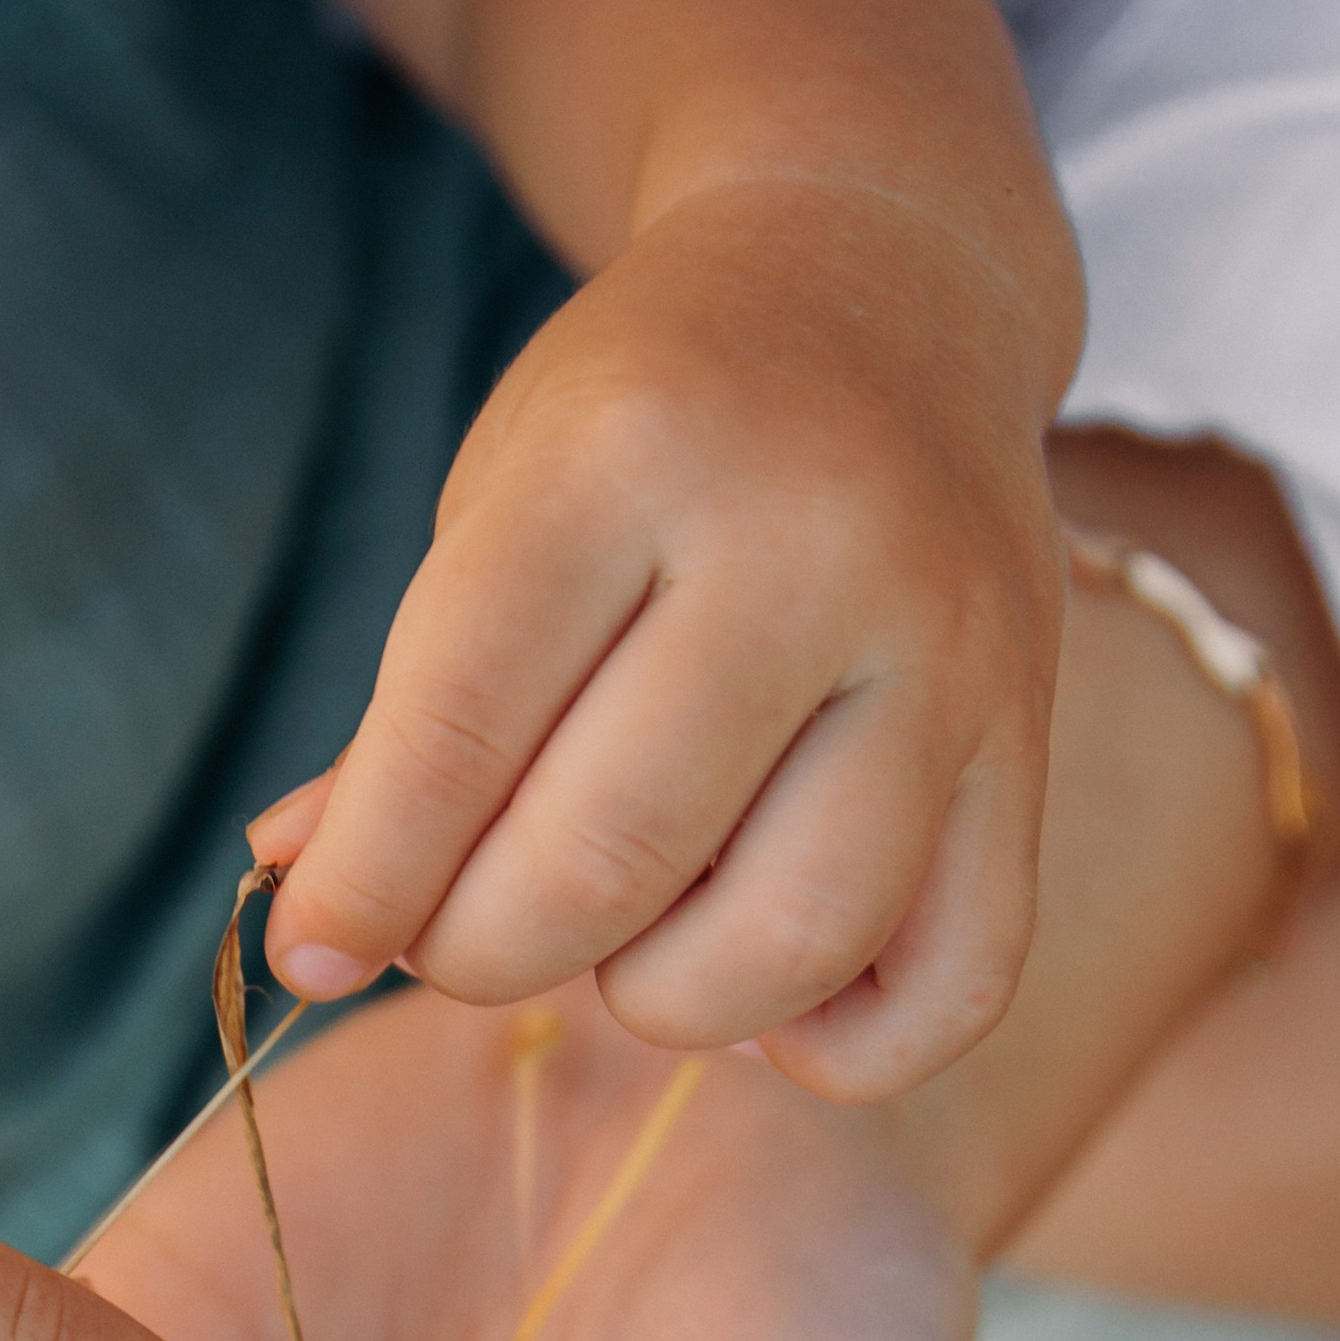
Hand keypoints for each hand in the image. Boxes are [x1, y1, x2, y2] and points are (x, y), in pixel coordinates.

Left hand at [255, 185, 1062, 1099]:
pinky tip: (759, 990)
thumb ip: (407, 729)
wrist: (885, 291)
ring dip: (655, 997)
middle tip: (455, 931)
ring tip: (613, 932)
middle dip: (483, 948)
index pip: (458, 730)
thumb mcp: (496, 515)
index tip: (313, 946)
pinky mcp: (1031, 744)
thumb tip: (308, 929)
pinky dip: (839, 1049)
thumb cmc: (646, 428)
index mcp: (635, 454)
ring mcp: (951, 650)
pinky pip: (954, 985)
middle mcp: (815, 544)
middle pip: (610, 860)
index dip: (364, 880)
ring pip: (787, 940)